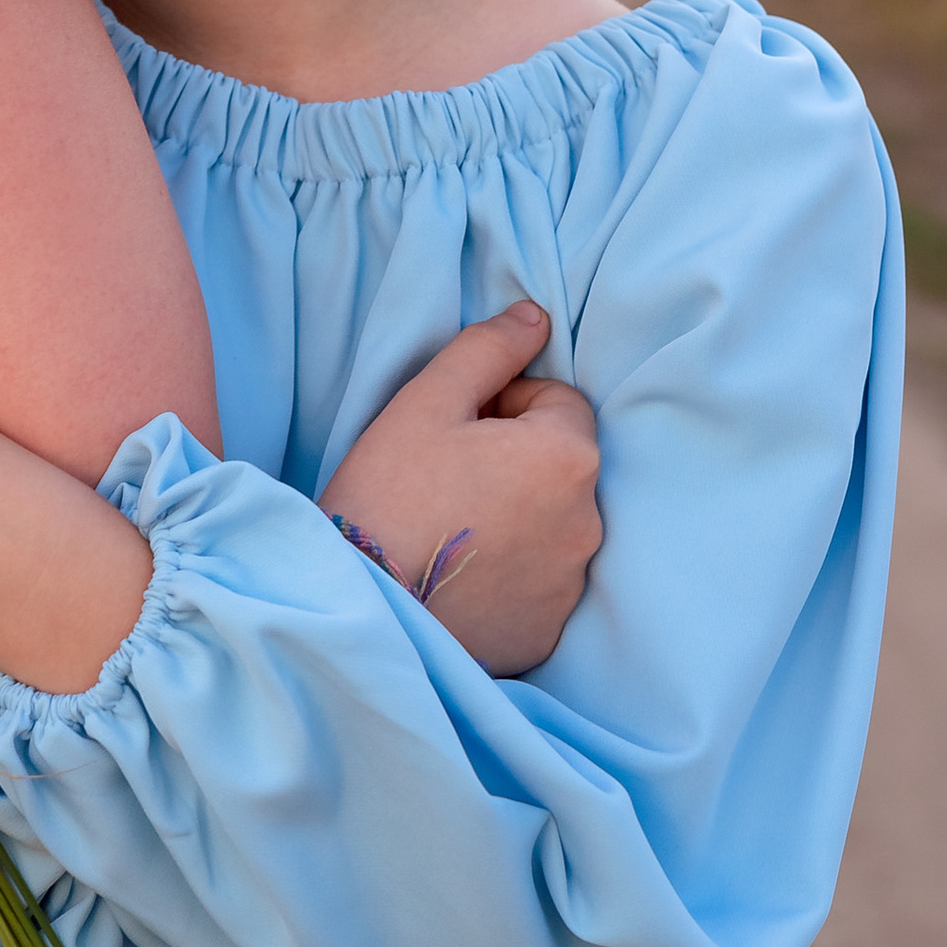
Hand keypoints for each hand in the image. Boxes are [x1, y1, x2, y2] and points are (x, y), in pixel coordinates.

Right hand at [320, 301, 600, 677]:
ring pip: (550, 523)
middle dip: (514, 460)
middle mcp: (587, 521)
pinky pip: (538, 582)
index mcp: (566, 456)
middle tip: (444, 478)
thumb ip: (486, 350)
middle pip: (558, 465)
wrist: (360, 606)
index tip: (454, 431)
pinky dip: (509, 572)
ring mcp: (570, 582)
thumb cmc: (387, 494)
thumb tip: (534, 317)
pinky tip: (456, 574)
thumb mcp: (426, 403)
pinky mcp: (547, 629)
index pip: (558, 402)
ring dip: (515, 515)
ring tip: (446, 527)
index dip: (504, 405)